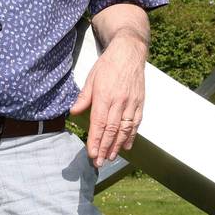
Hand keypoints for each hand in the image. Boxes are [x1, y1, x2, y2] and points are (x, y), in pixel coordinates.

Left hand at [70, 32, 146, 168]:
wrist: (129, 52)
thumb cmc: (108, 64)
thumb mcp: (91, 78)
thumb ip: (84, 97)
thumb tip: (74, 112)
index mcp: (104, 96)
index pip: (99, 124)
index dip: (95, 141)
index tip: (92, 154)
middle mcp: (119, 102)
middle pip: (112, 130)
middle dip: (104, 148)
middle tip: (99, 162)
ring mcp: (131, 103)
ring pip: (125, 129)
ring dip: (117, 145)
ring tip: (111, 158)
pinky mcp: (140, 102)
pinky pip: (136, 122)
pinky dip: (132, 135)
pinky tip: (127, 145)